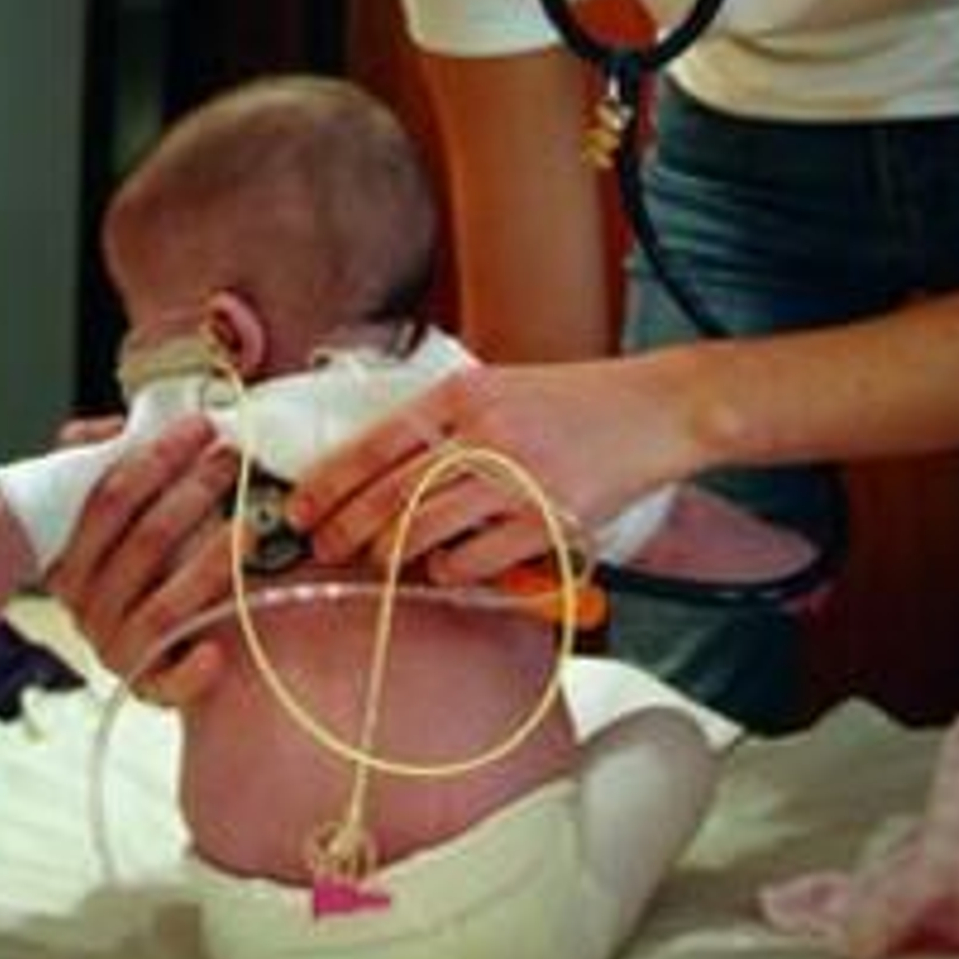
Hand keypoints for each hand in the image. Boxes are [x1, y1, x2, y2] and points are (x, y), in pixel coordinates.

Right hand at [48, 413, 243, 706]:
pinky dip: (192, 669)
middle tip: (235, 459)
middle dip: (193, 493)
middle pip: (143, 542)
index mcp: (71, 559)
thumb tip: (113, 428)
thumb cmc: (144, 561)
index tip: (199, 426)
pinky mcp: (150, 687)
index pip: (109, 499)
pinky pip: (169, 682)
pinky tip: (220, 647)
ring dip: (209, 563)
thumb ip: (101, 462)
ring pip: (162, 606)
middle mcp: (87, 606)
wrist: (155, 646)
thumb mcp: (115, 511)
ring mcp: (116, 648)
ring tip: (251, 526)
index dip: (155, 458)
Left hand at [286, 351, 698, 585]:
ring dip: (391, 554)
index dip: (329, 482)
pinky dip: (451, 569)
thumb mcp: (504, 388)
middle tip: (321, 548)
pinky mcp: (548, 520)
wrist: (658, 410)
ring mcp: (517, 479)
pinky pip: (476, 559)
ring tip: (380, 561)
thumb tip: (383, 468)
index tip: (300, 507)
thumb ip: (448, 421)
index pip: (376, 443)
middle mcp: (485, 432)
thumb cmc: (579, 401)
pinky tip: (447, 565)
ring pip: (424, 531)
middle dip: (344, 528)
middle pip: (390, 493)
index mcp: (466, 394)